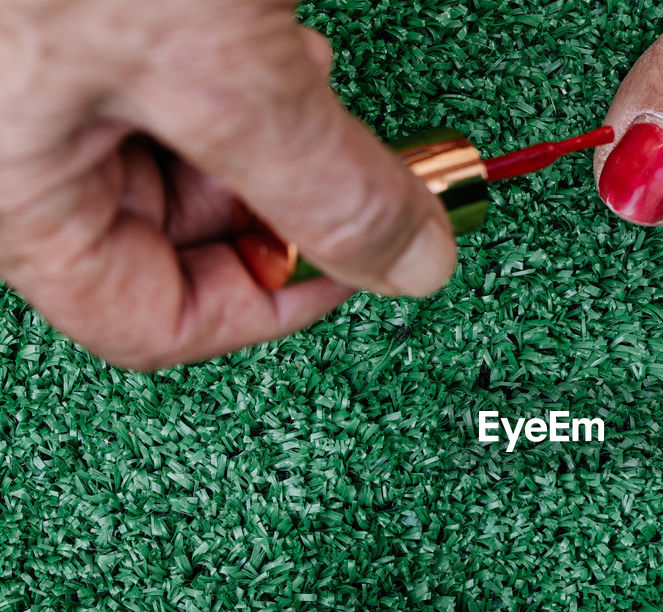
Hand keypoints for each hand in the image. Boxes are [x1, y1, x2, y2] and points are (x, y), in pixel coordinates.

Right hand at [0, 0, 456, 369]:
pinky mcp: (94, 22)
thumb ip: (322, 182)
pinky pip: (178, 77)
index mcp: (19, 194)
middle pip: (175, 234)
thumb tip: (412, 263)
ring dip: (270, 127)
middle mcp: (24, 147)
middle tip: (354, 160)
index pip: (152, 320)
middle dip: (277, 197)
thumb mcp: (214, 67)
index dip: (272, 305)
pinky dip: (243, 65)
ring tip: (306, 70)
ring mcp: (54, 78)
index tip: (362, 263)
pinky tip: (276, 25)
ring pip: (183, 152)